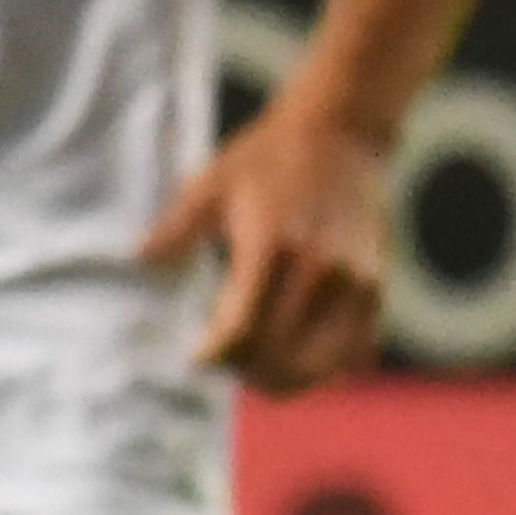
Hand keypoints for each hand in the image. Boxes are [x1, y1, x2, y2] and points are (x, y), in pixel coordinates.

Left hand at [135, 98, 395, 391]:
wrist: (339, 135)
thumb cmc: (265, 159)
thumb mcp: (210, 185)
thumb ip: (176, 228)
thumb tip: (138, 261)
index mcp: (272, 247)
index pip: (243, 328)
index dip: (217, 355)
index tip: (196, 358)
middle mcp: (320, 273)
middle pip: (280, 354)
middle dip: (245, 370)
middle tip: (221, 364)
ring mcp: (355, 285)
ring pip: (322, 364)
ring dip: (286, 378)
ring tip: (253, 372)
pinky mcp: (377, 290)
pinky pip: (356, 352)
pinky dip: (325, 369)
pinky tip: (296, 364)